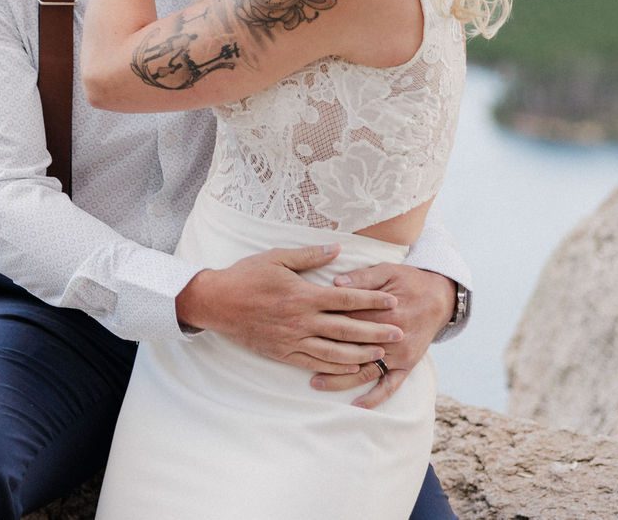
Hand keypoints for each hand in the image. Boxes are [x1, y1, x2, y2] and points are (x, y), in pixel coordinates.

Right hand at [175, 245, 403, 374]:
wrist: (217, 302)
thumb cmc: (246, 276)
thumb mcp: (276, 258)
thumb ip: (309, 256)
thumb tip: (338, 250)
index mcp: (303, 295)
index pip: (347, 299)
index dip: (372, 301)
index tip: (393, 302)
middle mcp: (302, 320)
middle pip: (347, 329)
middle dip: (376, 331)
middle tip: (400, 333)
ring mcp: (293, 339)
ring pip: (335, 352)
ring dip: (362, 353)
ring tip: (382, 353)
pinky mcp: (283, 353)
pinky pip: (315, 363)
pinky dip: (336, 367)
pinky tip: (352, 367)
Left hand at [307, 265, 455, 407]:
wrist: (440, 297)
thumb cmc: (408, 280)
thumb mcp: (386, 271)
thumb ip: (362, 278)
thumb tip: (336, 283)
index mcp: (385, 311)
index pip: (349, 319)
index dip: (325, 322)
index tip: (301, 324)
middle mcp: (392, 337)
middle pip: (353, 347)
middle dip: (325, 353)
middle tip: (296, 356)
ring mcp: (400, 354)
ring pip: (366, 370)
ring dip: (341, 379)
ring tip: (316, 384)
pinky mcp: (407, 365)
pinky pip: (391, 385)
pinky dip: (375, 397)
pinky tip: (357, 405)